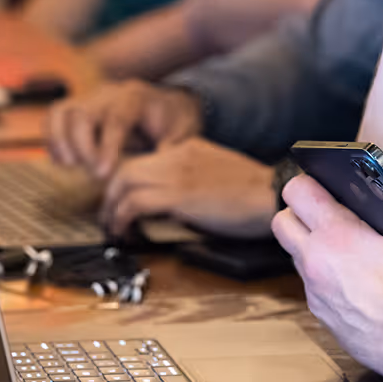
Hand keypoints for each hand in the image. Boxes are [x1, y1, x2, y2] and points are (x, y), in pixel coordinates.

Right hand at [44, 80, 201, 179]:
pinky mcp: (77, 106)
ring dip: (61, 143)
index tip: (103, 174)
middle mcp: (108, 93)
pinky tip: (63, 160)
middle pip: (82, 115)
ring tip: (72, 167)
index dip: (106, 147)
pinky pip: (53, 117)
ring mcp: (90, 97)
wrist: (166, 104)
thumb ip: (173, 147)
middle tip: (94, 175)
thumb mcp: (183, 132)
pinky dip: (51, 138)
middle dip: (83, 149)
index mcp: (136, 97)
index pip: (115, 119)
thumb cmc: (174, 121)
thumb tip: (157, 165)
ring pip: (62, 113)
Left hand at [97, 139, 275, 238]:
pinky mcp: (178, 194)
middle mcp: (177, 154)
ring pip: (123, 181)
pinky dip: (122, 218)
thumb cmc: (254, 195)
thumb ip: (191, 180)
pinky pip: (134, 203)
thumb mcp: (217, 175)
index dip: (126, 184)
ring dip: (111, 208)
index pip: (143, 160)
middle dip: (110, 195)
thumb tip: (169, 204)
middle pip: (125, 168)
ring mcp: (177, 172)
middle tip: (109, 218)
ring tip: (113, 228)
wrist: (273, 194)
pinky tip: (125, 233)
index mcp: (188, 148)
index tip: (121, 203)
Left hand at [271, 175, 382, 381]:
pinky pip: (311, 284)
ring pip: (296, 255)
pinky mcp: (320, 313)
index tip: (321, 184)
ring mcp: (314, 290)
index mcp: (335, 234)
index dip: (308, 182)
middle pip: (281, 222)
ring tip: (343, 247)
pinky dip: (323, 275)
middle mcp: (315, 261)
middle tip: (324, 213)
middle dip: (298, 212)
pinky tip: (351, 278)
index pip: (297, 191)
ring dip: (311, 245)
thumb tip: (372, 189)